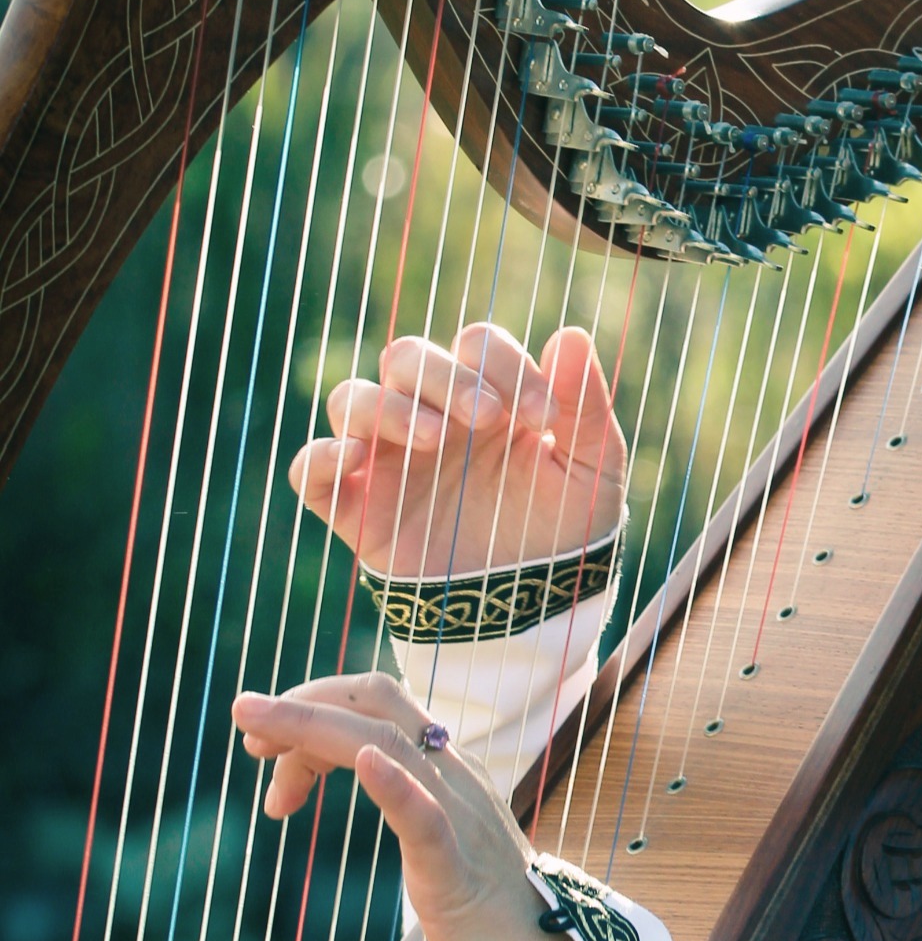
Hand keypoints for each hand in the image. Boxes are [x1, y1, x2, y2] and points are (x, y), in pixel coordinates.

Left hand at [233, 672, 639, 940]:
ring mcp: (458, 816)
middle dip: (302, 703)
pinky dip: (393, 783)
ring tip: (254, 735)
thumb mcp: (439, 834)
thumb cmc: (486, 907)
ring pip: (387, 744)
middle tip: (245, 734)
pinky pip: (425, 816)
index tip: (262, 744)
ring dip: (313, 727)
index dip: (314, 705)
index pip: (379, 702)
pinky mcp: (454, 869)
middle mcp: (454, 775)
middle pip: (377, 703)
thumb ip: (409, 796)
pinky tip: (363, 763)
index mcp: (447, 766)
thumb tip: (363, 764)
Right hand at [290, 323, 626, 577]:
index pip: (477, 344)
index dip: (506, 365)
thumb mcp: (591, 470)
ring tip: (433, 440)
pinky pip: (311, 469)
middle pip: (409, 357)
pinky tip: (352, 459)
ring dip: (388, 408)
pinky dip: (320, 458)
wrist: (534, 606)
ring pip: (353, 399)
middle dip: (447, 378)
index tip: (544, 415)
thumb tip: (570, 334)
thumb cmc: (565, 529)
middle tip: (487, 417)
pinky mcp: (358, 507)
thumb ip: (584, 405)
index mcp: (488, 395)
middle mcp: (432, 415)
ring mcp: (389, 459)